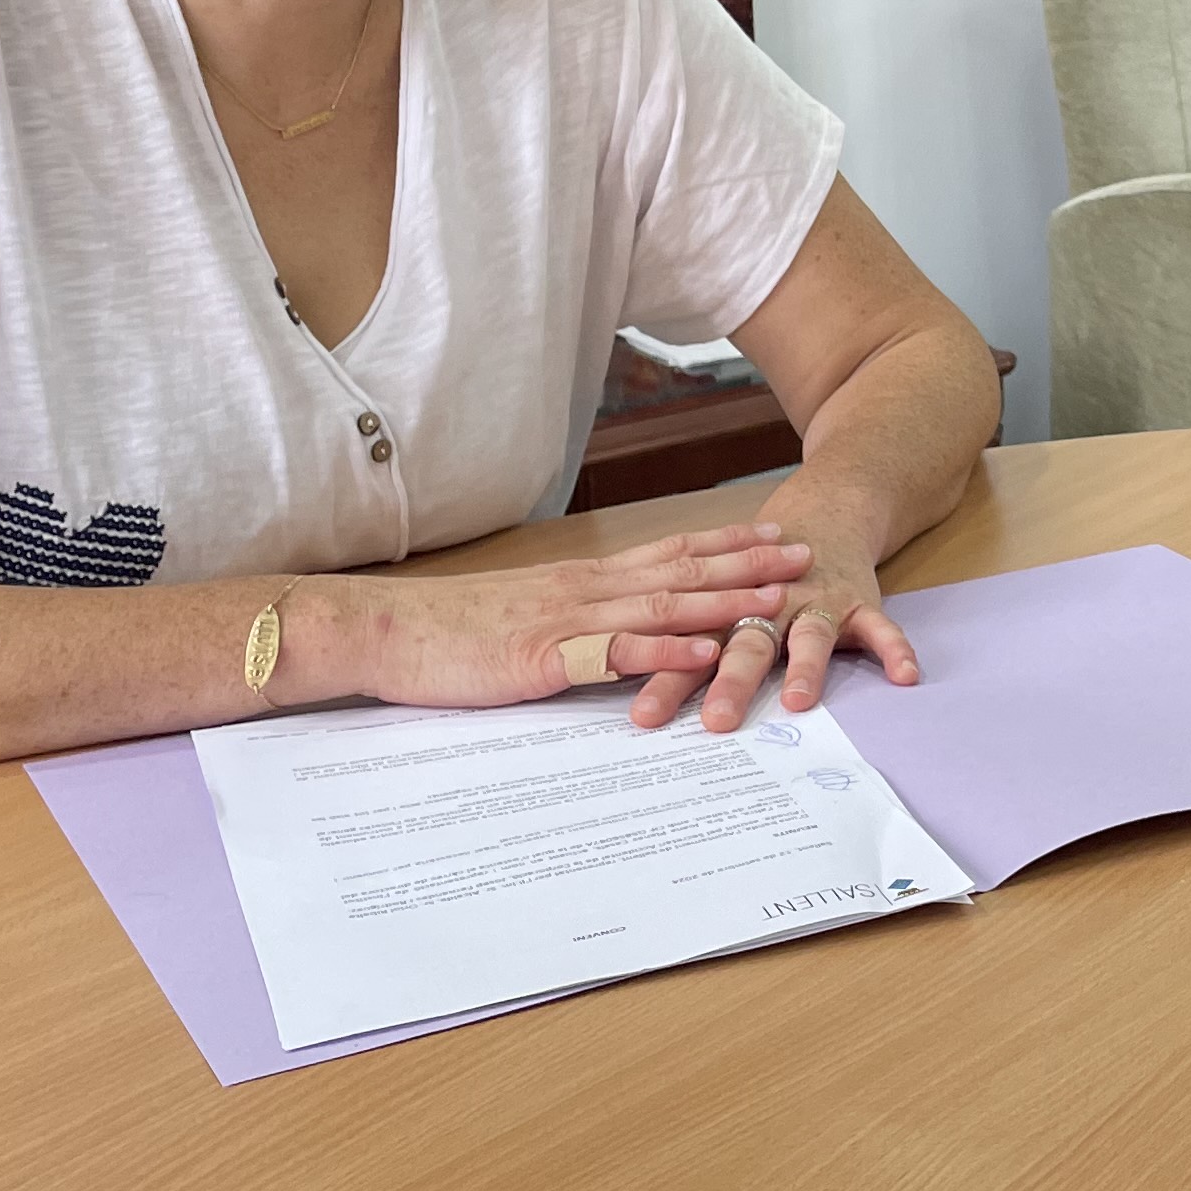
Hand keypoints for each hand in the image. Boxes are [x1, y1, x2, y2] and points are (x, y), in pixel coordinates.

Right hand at [304, 522, 811, 711]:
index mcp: (581, 580)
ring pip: (661, 606)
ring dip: (725, 602)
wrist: (383, 631)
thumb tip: (611, 630)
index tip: (773, 532)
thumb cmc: (448, 631)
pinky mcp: (544, 657)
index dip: (725, 542)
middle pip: (681, 570)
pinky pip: (613, 653)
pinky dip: (662, 653)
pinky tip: (701, 652)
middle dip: (749, 564)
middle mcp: (585, 590)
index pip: (668, 551)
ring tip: (779, 599)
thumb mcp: (523, 618)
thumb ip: (572, 620)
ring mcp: (567, 621)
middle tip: (807, 552)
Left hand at [633, 524, 918, 733]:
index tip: (644, 717)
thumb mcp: (712, 595)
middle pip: (747, 644)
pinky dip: (894, 649)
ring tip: (800, 700)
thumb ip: (678, 640)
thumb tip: (618, 683)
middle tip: (717, 723)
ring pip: (809, 635)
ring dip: (806, 665)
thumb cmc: (755, 568)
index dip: (666, 678)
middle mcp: (770, 605)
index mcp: (724, 608)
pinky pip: (881, 628)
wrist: (824, 510)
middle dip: (732, 681)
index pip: (688, 646)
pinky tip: (905, 676)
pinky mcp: (859, 600)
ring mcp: (818, 601)